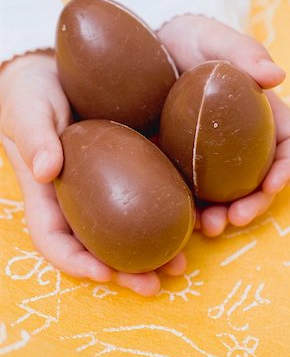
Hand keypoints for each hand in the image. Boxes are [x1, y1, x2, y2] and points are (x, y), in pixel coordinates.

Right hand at [0, 52, 185, 296]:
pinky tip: (194, 220)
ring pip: (129, 233)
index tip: (104, 274)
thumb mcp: (27, 109)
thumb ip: (33, 136)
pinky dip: (169, 217)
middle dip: (123, 273)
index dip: (76, 262)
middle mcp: (80, 201)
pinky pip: (150, 200)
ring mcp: (109, 188)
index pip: (55, 240)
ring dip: (154, 254)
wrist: (60, 72)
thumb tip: (46, 169)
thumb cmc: (33, 93)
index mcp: (50, 195)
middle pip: (98, 249)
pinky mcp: (134, 169)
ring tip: (181, 264)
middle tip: (153, 285)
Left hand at [158, 15, 289, 235]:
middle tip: (235, 219)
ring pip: (227, 194)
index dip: (287, 167)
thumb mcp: (212, 39)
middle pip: (259, 179)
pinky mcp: (182, 163)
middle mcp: (238, 141)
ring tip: (209, 227)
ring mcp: (209, 156)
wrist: (146, 53)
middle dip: (254, 204)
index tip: (274, 184)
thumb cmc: (187, 40)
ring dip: (223, 216)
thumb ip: (243, 53)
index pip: (288, 143)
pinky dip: (192, 209)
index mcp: (259, 113)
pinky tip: (183, 218)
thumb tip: (277, 76)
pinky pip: (193, 192)